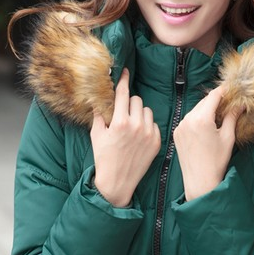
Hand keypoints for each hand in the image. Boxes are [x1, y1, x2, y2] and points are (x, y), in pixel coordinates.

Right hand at [90, 69, 160, 207]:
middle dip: (128, 103)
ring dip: (139, 113)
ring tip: (131, 126)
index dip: (123, 80)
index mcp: (120, 122)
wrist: (117, 182)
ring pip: (147, 110)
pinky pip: (153, 124)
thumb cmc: (104, 158)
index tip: (125, 71)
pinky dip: (147, 126)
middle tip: (122, 114)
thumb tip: (98, 98)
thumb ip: (99, 114)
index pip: (123, 93)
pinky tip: (138, 136)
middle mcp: (136, 126)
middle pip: (136, 100)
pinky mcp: (156, 142)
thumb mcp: (96, 135)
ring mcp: (148, 134)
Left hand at [173, 86, 243, 200]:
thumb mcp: (227, 138)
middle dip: (215, 101)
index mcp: (202, 119)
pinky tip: (205, 127)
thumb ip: (232, 117)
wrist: (199, 181)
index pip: (213, 96)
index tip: (231, 90)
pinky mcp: (176, 134)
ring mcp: (180, 127)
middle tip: (227, 104)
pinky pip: (188, 120)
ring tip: (217, 117)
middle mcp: (188, 120)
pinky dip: (197, 119)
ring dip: (206, 110)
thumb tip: (240, 104)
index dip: (223, 91)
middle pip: (203, 102)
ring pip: (195, 110)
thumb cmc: (216, 162)